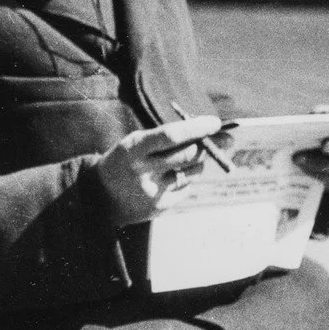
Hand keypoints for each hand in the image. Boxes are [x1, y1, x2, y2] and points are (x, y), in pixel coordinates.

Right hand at [94, 117, 222, 226]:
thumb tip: (212, 130)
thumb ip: (168, 137)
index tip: (215, 122)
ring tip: (194, 157)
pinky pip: (187, 187)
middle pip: (187, 155)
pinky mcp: (160, 206)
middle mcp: (142, 171)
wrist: (102, 197)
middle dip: (210, 145)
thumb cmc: (127, 160)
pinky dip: (188, 178)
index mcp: (133, 148)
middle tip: (227, 138)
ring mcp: (152, 191)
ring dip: (200, 161)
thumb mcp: (137, 143)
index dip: (195, 128)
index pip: (170, 136)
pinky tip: (174, 176)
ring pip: (192, 172)